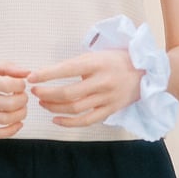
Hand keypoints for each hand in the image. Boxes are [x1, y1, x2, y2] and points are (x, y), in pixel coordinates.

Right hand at [0, 60, 30, 137]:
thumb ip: (5, 67)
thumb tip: (28, 73)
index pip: (8, 85)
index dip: (21, 86)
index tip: (20, 84)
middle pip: (9, 104)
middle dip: (23, 101)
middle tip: (22, 97)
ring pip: (4, 120)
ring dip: (20, 115)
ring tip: (21, 108)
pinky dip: (10, 131)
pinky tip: (17, 124)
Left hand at [27, 49, 142, 128]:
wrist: (147, 72)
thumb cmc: (117, 60)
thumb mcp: (98, 55)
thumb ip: (78, 64)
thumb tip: (49, 73)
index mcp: (98, 63)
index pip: (67, 69)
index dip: (47, 74)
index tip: (31, 77)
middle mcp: (103, 82)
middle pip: (69, 93)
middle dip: (47, 94)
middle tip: (35, 92)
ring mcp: (107, 98)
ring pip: (75, 108)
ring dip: (54, 107)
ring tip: (43, 103)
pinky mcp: (110, 110)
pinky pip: (87, 120)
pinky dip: (69, 122)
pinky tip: (55, 119)